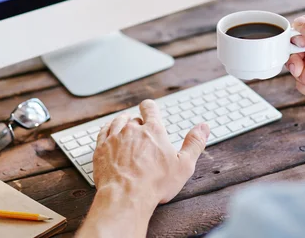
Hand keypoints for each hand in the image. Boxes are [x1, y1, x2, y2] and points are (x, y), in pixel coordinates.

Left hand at [94, 100, 209, 206]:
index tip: (149, 109)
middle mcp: (132, 129)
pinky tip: (109, 134)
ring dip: (122, 123)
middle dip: (139, 124)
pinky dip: (108, 130)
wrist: (126, 196)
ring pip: (118, 122)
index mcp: (153, 130)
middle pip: (135, 118)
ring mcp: (115, 137)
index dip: (150, 107)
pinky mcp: (101, 148)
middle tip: (141, 134)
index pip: (150, 108)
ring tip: (125, 129)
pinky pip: (103, 131)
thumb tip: (204, 127)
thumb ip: (195, 143)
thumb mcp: (184, 165)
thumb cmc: (156, 183)